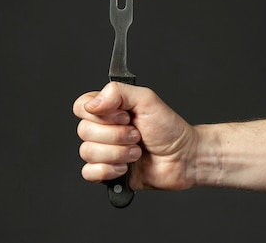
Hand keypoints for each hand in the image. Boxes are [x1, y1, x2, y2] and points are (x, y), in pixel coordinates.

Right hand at [73, 82, 195, 190]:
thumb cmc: (169, 128)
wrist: (183, 157)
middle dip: (116, 135)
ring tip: (137, 152)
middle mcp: (102, 129)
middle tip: (137, 135)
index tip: (125, 116)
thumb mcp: (147, 99)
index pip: (81, 106)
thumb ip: (118, 92)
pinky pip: (88, 173)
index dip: (100, 114)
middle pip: (83, 131)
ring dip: (117, 153)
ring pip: (87, 152)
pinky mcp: (106, 173)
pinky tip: (126, 168)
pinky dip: (109, 171)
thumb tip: (93, 104)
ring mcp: (103, 152)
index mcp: (108, 109)